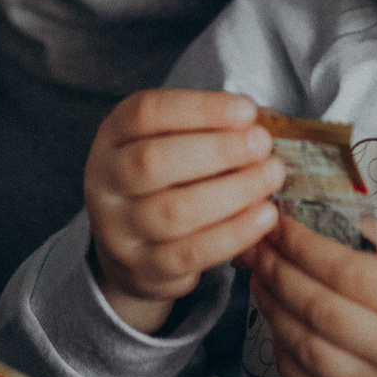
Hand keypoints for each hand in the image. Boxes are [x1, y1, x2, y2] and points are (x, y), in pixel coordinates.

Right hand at [85, 90, 282, 333]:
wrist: (132, 250)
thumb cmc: (164, 183)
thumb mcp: (171, 144)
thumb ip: (207, 129)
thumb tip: (264, 120)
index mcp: (113, 137)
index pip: (146, 113)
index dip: (199, 108)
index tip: (246, 110)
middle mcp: (105, 181)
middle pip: (154, 161)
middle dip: (218, 150)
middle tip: (262, 144)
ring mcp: (118, 229)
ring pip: (174, 211)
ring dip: (233, 191)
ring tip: (271, 177)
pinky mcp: (142, 268)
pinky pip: (190, 253)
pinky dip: (233, 233)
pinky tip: (264, 216)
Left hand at [244, 213, 376, 376]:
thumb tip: (337, 218)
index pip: (348, 272)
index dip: (303, 244)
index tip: (279, 222)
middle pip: (318, 306)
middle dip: (276, 269)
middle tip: (255, 244)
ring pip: (303, 345)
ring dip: (271, 306)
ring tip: (260, 277)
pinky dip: (282, 350)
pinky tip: (277, 323)